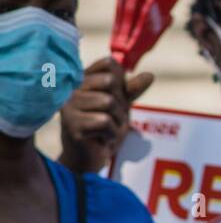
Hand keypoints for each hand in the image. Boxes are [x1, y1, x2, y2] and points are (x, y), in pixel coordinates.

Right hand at [58, 56, 153, 172]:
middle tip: (109, 120)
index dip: (122, 82)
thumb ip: (132, 90)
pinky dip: (111, 133)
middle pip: (110, 82)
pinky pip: (104, 121)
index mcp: (83, 81)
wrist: (90, 159)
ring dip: (116, 121)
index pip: (109, 64)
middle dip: (120, 104)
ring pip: (108, 102)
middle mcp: (72, 90)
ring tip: (105, 130)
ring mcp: (68, 107)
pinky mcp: (71, 125)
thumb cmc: (104, 130)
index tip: (114, 100)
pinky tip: (101, 140)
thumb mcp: (122, 106)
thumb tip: (150, 76)